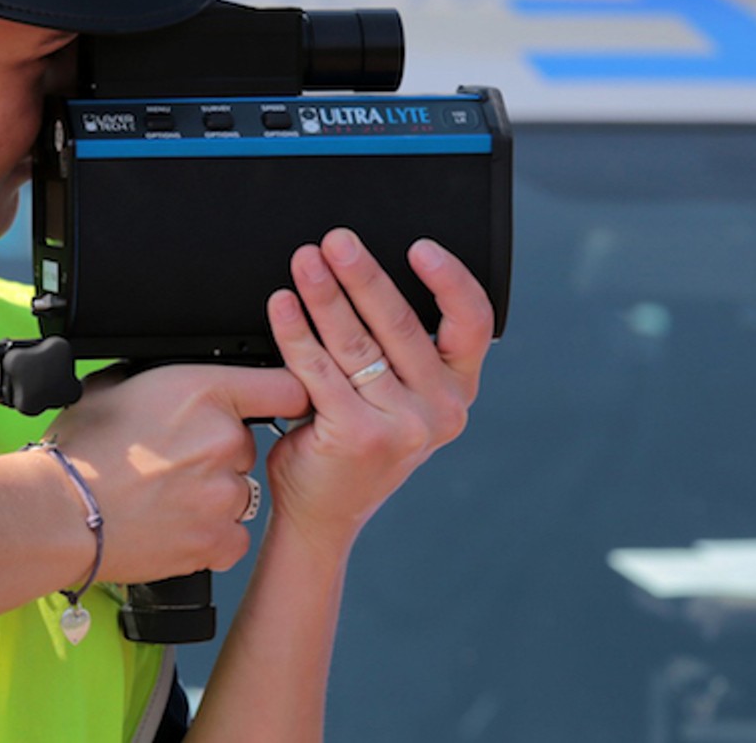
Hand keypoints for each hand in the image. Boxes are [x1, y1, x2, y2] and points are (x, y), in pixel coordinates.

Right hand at [44, 363, 309, 583]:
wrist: (58, 512)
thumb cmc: (81, 451)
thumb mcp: (116, 385)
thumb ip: (159, 377)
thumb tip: (169, 375)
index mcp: (206, 392)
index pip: (285, 386)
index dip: (285, 393)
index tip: (285, 402)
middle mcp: (225, 440)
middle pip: (247, 443)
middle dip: (218, 452)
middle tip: (172, 462)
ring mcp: (224, 494)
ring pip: (237, 491)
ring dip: (212, 494)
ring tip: (163, 496)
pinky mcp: (217, 540)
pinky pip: (232, 535)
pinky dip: (211, 534)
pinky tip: (175, 524)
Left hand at [263, 229, 492, 553]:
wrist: (322, 512)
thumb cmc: (353, 440)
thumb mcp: (397, 394)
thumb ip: (396, 346)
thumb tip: (362, 269)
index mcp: (457, 389)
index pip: (473, 324)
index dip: (450, 280)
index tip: (419, 248)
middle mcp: (440, 409)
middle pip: (402, 323)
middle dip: (364, 274)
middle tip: (336, 241)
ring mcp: (402, 426)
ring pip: (356, 342)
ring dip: (325, 294)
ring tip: (305, 262)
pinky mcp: (357, 436)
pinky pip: (318, 369)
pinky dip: (296, 331)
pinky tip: (282, 305)